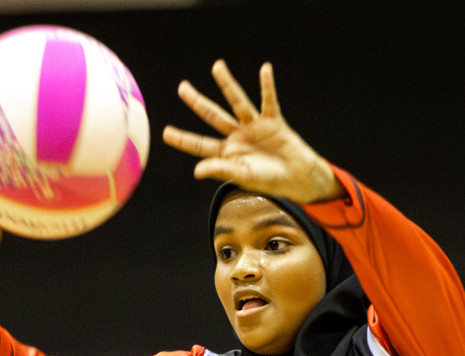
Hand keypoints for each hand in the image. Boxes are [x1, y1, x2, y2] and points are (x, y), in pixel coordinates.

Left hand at [161, 61, 343, 205]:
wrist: (298, 178)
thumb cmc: (271, 181)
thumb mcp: (244, 176)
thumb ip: (221, 170)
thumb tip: (196, 170)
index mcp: (227, 153)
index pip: (200, 144)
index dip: (183, 139)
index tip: (165, 133)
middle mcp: (237, 136)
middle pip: (213, 116)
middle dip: (197, 102)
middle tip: (182, 87)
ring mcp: (254, 126)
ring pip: (237, 102)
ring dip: (227, 84)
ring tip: (217, 66)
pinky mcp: (272, 121)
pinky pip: (268, 101)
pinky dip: (267, 86)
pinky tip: (265, 69)